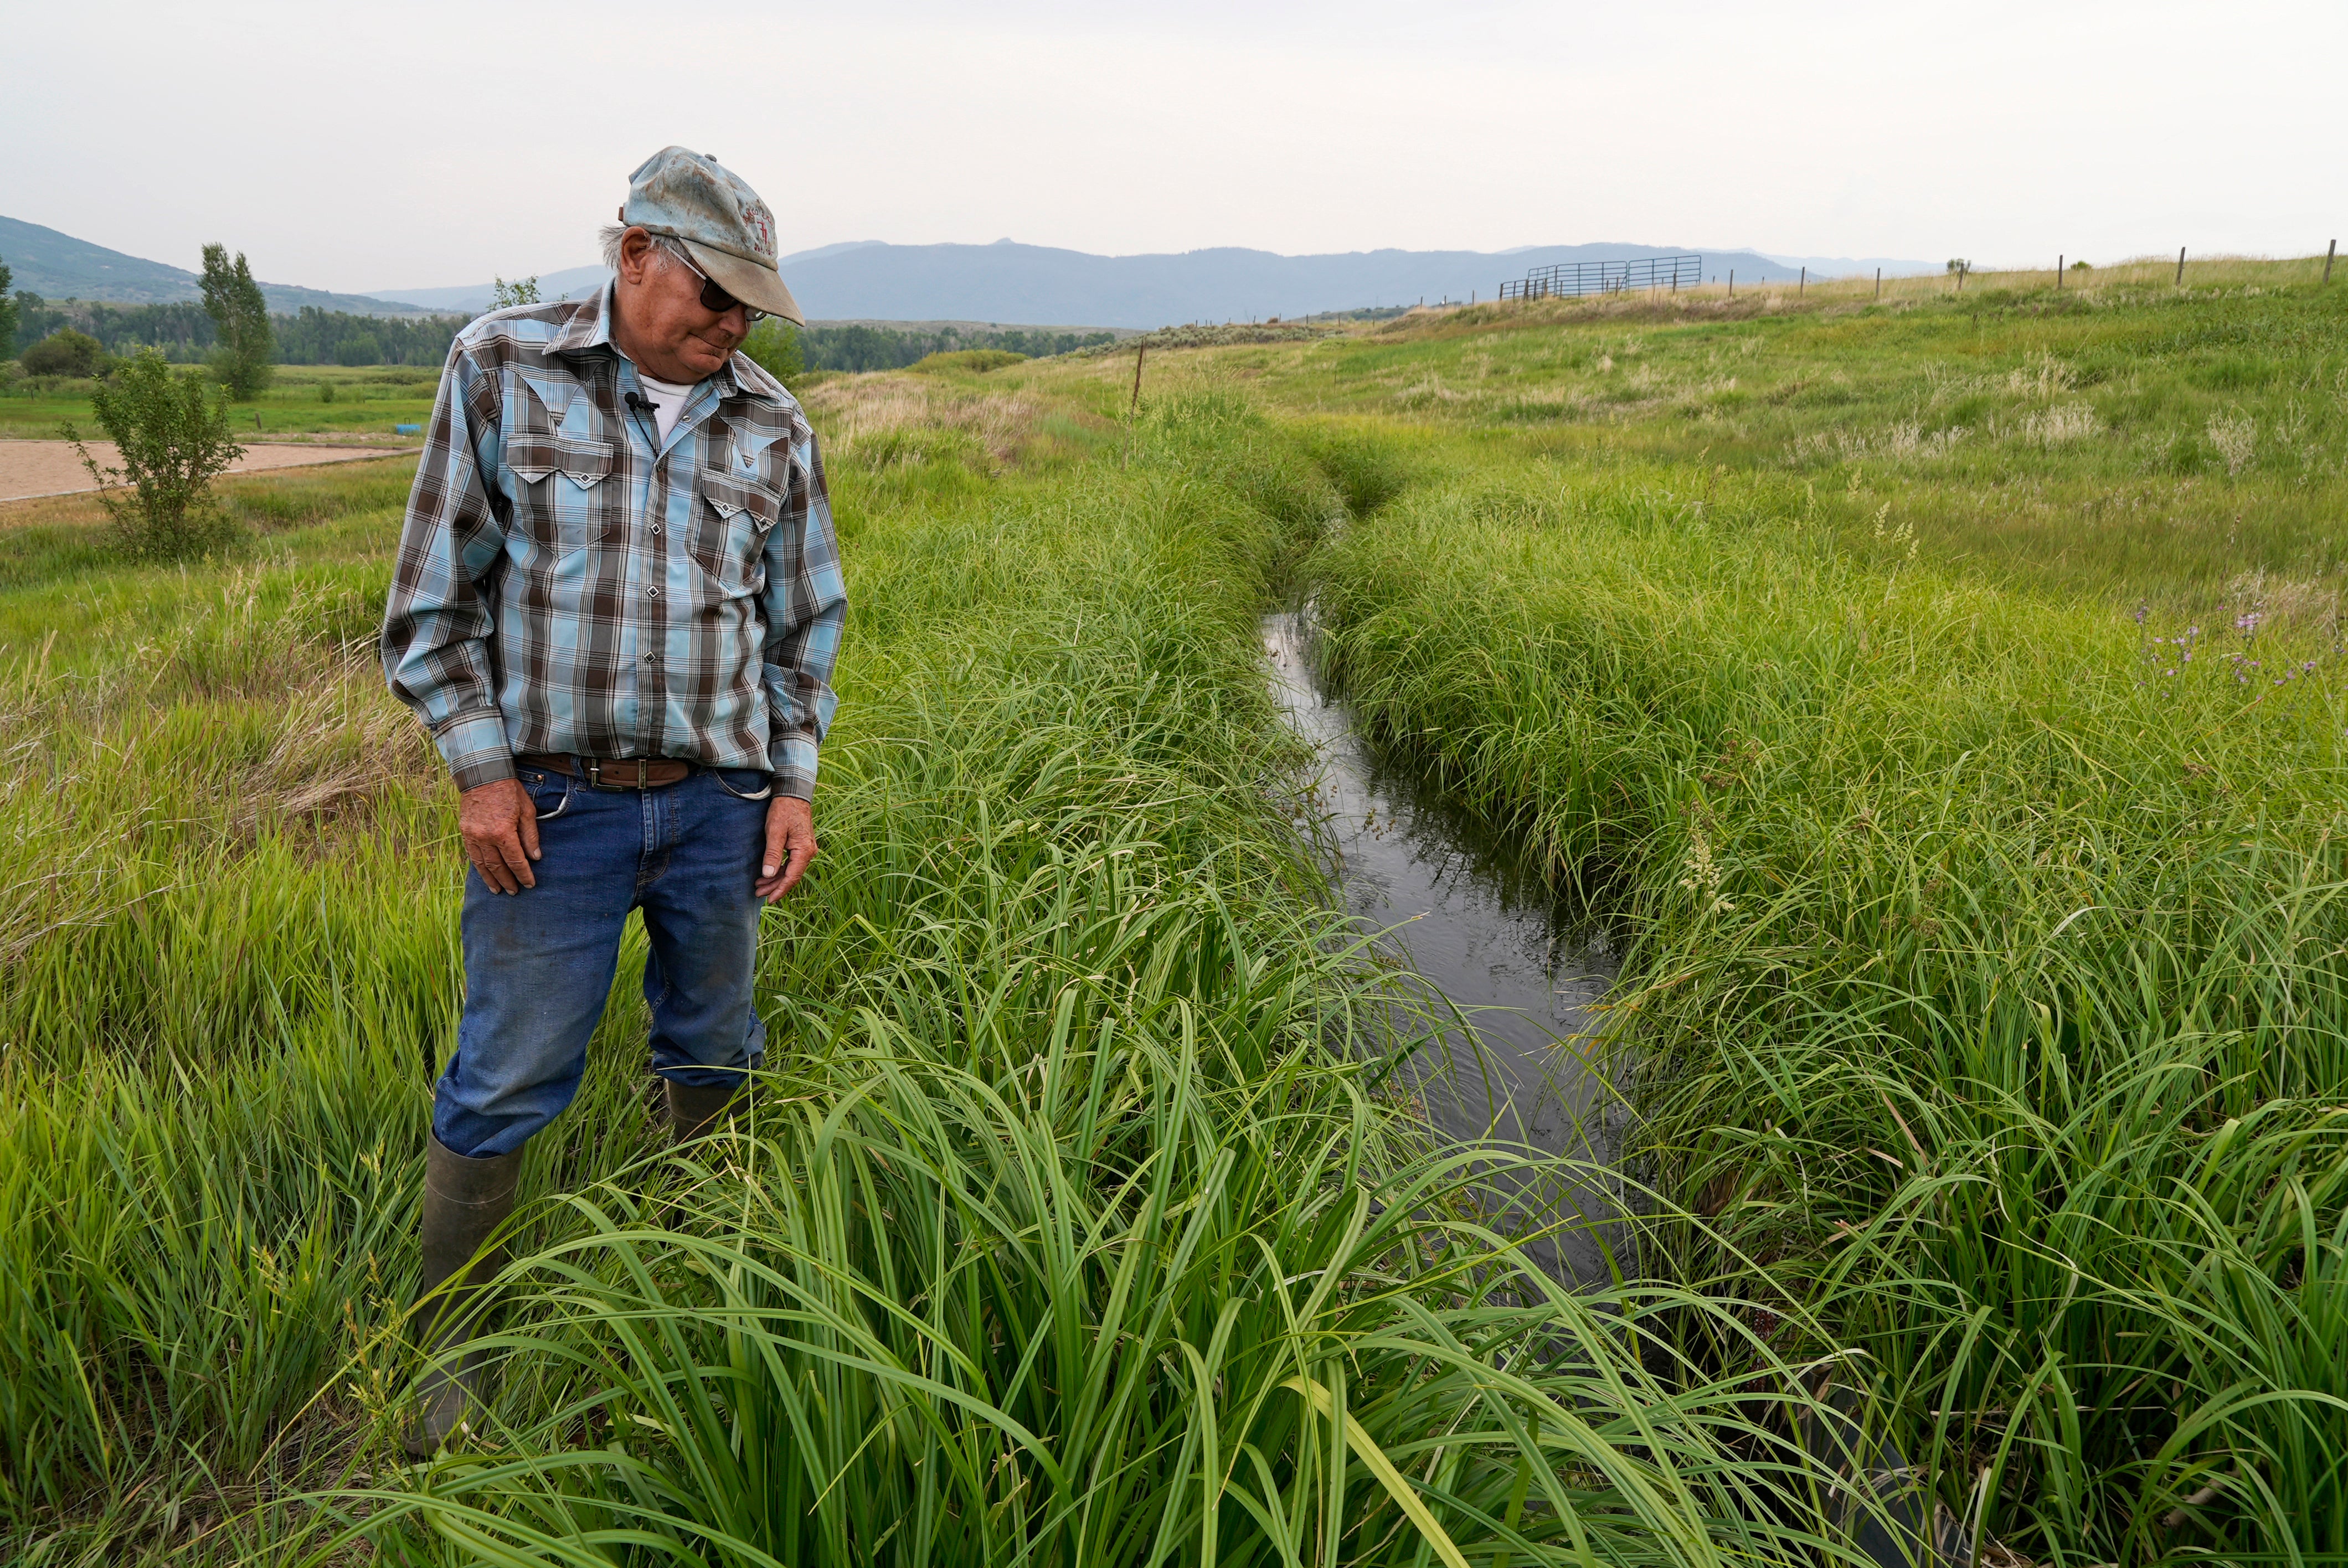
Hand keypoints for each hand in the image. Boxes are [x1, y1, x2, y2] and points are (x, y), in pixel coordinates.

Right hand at [459, 777, 539, 893]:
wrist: (483, 775)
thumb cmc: (509, 791)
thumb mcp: (527, 811)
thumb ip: (530, 836)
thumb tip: (535, 857)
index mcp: (503, 832)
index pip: (516, 861)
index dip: (523, 874)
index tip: (530, 884)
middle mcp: (485, 837)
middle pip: (498, 866)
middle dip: (507, 881)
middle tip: (515, 892)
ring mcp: (472, 835)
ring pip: (482, 864)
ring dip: (491, 879)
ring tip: (498, 891)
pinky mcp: (464, 832)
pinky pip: (472, 855)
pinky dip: (479, 867)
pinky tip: (484, 874)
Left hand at [756, 795, 817, 902]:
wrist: (793, 794)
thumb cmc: (783, 810)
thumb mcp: (775, 832)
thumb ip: (772, 854)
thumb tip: (768, 875)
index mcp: (804, 851)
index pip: (792, 877)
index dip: (780, 890)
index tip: (768, 900)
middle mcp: (808, 852)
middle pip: (792, 876)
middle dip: (775, 886)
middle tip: (758, 893)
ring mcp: (806, 849)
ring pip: (791, 870)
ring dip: (776, 879)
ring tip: (759, 885)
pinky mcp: (801, 845)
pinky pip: (791, 863)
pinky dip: (780, 870)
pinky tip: (768, 873)